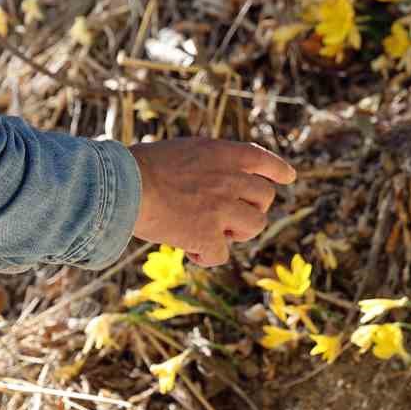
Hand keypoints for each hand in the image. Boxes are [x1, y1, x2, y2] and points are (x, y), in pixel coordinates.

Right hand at [129, 138, 296, 265]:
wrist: (122, 186)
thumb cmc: (138, 169)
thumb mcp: (182, 152)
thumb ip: (206, 165)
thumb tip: (215, 184)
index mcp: (223, 154)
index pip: (263, 159)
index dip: (278, 170)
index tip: (288, 177)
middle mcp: (230, 178)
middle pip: (264, 198)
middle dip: (251, 209)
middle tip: (227, 218)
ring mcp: (223, 208)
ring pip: (254, 226)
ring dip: (235, 233)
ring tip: (207, 233)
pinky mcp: (209, 235)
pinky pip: (221, 254)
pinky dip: (206, 257)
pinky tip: (189, 252)